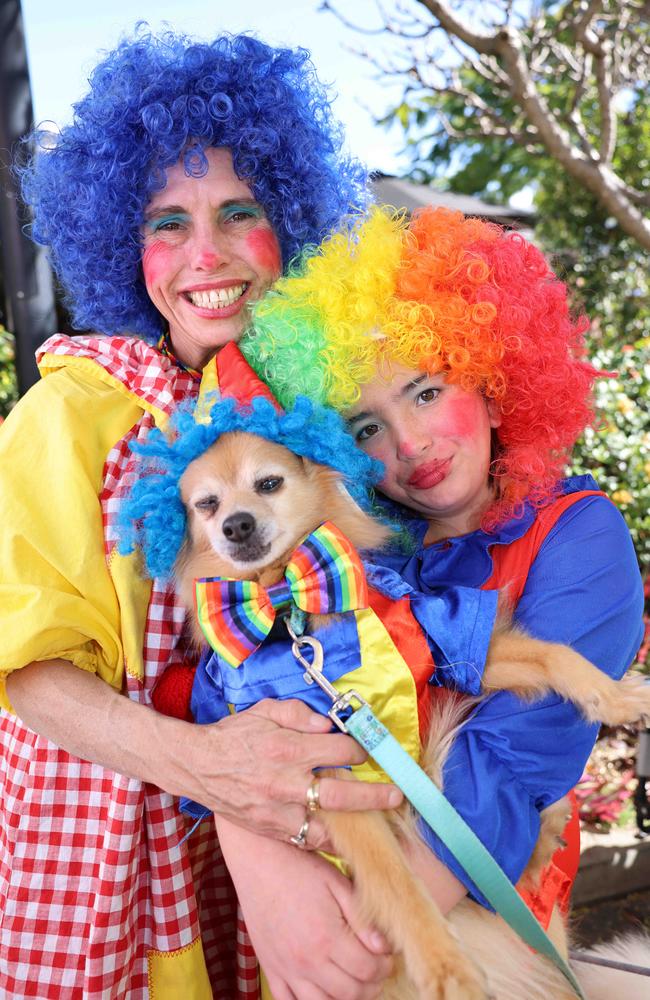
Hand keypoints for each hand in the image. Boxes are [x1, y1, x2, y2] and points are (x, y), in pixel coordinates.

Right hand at [164, 698, 402, 846]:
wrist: (196, 765)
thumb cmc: (234, 735)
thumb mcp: (264, 710)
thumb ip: (299, 713)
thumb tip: (328, 724)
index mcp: (288, 748)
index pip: (340, 750)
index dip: (359, 749)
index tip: (366, 750)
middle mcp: (286, 782)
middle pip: (342, 793)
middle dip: (374, 796)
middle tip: (396, 796)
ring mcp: (278, 810)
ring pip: (326, 826)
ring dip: (354, 826)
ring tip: (376, 825)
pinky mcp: (270, 829)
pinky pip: (306, 840)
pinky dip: (326, 839)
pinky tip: (341, 836)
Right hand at [217, 817, 393, 998]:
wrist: (258, 859)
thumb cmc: (299, 867)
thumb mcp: (337, 883)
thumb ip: (362, 918)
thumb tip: (384, 947)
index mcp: (326, 937)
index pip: (368, 970)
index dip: (384, 966)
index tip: (387, 956)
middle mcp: (306, 960)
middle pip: (350, 993)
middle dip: (370, 985)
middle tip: (375, 969)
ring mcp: (285, 968)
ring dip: (344, 997)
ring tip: (352, 980)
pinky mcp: (270, 969)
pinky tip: (321, 989)